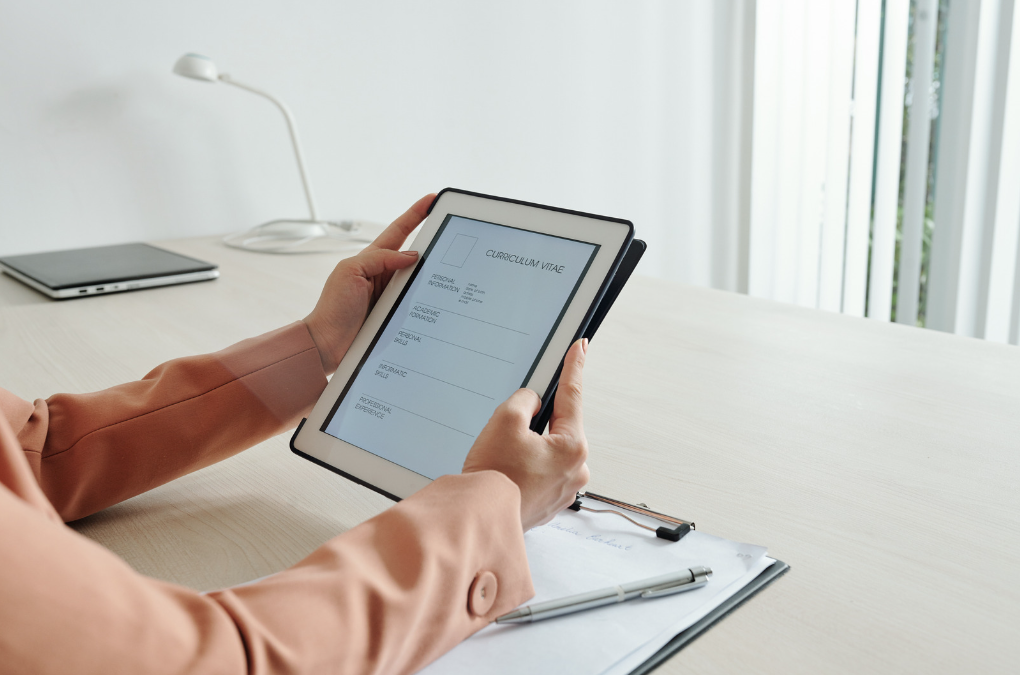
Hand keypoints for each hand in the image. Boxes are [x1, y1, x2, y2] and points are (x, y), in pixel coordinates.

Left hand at [303, 194, 435, 373]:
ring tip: (446, 266)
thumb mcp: (351, 272)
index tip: (431, 199)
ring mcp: (392, 294)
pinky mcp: (397, 313)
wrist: (327, 343)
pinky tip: (437, 299)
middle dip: (434, 242)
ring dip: (432, 275)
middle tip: (450, 231)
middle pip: (416, 253)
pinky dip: (427, 299)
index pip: (399, 231)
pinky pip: (417, 301)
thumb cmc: (333, 308)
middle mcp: (384, 274)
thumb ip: (379, 259)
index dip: (415, 214)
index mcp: (372, 259)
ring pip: (420, 278)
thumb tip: (410, 256)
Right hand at [462, 338, 590, 530]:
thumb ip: (526, 400)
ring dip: (529, 447)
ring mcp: (564, 490)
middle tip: (510, 428)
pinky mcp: (549, 503)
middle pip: (559, 427)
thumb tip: (533, 402)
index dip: (574, 366)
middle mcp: (576, 470)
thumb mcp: (505, 420)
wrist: (480, 519)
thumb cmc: (494, 478)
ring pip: (548, 452)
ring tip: (503, 457)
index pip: (573, 395)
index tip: (581, 348)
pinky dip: (525, 468)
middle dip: (537, 422)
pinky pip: (541, 473)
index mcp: (572, 447)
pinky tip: (506, 472)